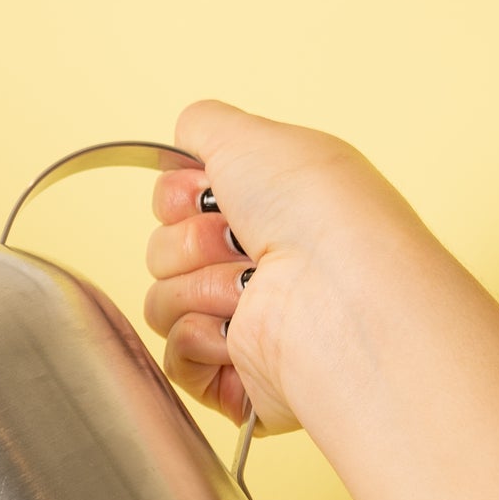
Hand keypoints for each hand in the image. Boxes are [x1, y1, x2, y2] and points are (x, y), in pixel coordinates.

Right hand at [143, 100, 428, 433]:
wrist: (337, 295)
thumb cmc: (314, 211)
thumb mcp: (253, 136)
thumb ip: (203, 124)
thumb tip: (185, 135)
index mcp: (263, 211)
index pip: (173, 203)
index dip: (177, 196)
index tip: (208, 194)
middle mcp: (255, 264)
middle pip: (161, 249)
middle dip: (189, 243)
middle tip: (241, 244)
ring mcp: (244, 321)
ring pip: (161, 301)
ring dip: (198, 289)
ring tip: (253, 290)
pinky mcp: (233, 374)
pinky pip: (172, 354)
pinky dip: (198, 338)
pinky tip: (241, 331)